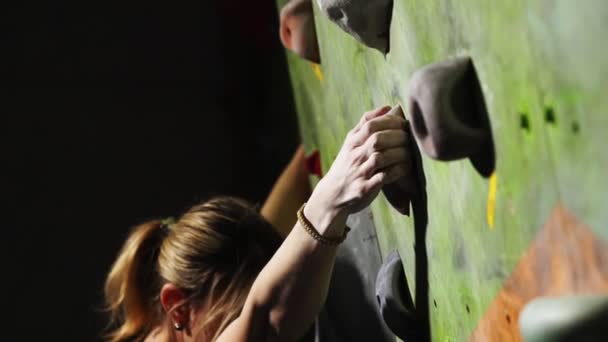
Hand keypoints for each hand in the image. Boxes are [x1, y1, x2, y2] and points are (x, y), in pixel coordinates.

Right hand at [305, 105, 410, 235]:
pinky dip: (396, 171)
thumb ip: (366, 123)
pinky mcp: (364, 189)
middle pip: (377, 140)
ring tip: (409, 153)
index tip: (404, 123)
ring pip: (380, 158)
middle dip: (397, 137)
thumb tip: (386, 107)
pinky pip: (383, 178)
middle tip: (410, 138)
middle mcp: (354, 156)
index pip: (370, 126)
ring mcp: (359, 173)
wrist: (331, 195)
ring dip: (399, 154)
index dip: (390, 122)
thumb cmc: (346, 165)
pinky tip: (405, 168)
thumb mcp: (351, 142)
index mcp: (352, 143)